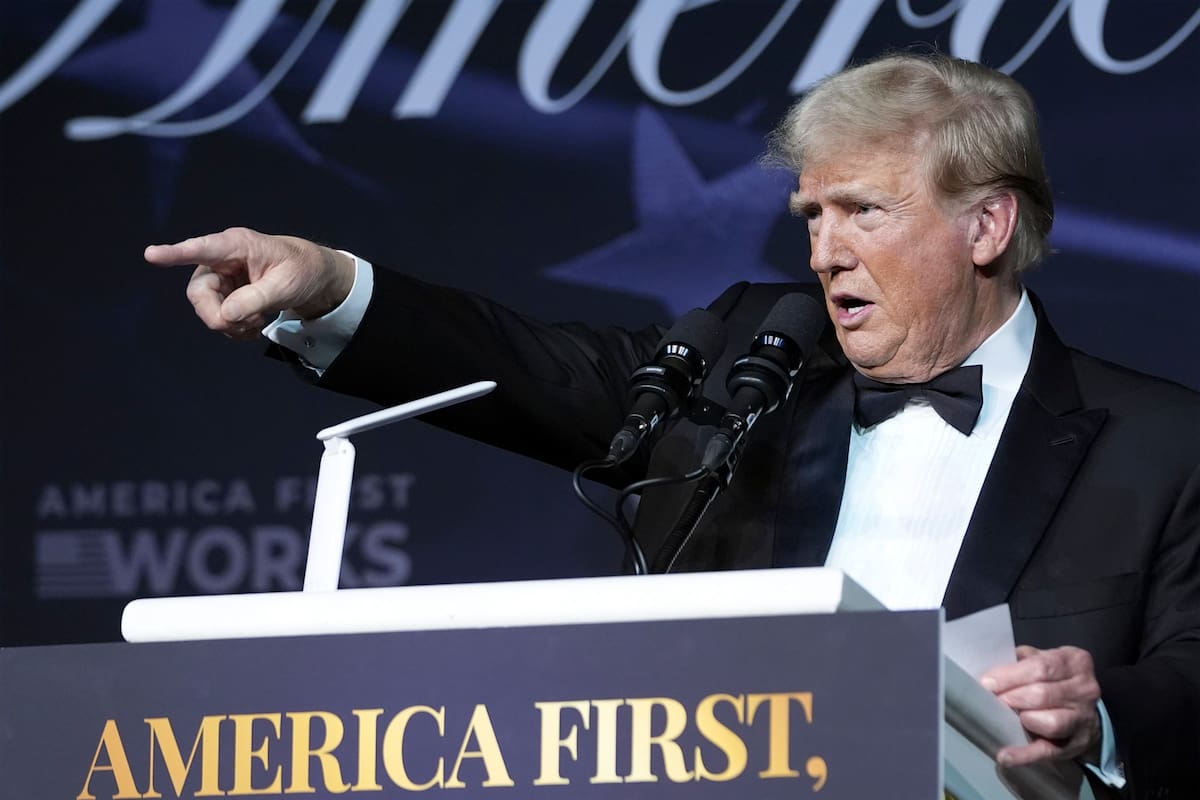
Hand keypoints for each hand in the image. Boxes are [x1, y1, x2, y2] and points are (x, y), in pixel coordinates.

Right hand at [144, 227, 355, 339]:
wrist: (311, 277)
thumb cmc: (301, 270)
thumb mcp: (287, 285)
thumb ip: (257, 298)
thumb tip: (226, 315)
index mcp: (236, 245)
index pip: (201, 249)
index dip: (175, 253)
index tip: (152, 254)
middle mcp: (220, 261)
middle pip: (199, 293)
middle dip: (219, 315)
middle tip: (250, 324)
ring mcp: (219, 280)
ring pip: (207, 310)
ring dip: (232, 324)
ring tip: (259, 321)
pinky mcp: (223, 296)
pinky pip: (217, 319)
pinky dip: (235, 329)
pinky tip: (253, 325)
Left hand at [981, 645, 1102, 766]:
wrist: (1086, 709)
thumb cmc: (1056, 679)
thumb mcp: (1045, 659)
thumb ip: (1022, 659)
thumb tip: (993, 669)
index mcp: (1075, 662)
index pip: (1040, 667)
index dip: (1010, 676)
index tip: (987, 683)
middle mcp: (1084, 690)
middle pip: (1042, 694)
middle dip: (1012, 697)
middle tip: (993, 700)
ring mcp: (1083, 719)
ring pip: (1051, 722)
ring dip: (1024, 719)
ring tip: (1007, 717)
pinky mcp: (1075, 744)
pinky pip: (1049, 751)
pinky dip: (1025, 755)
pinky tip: (1006, 756)